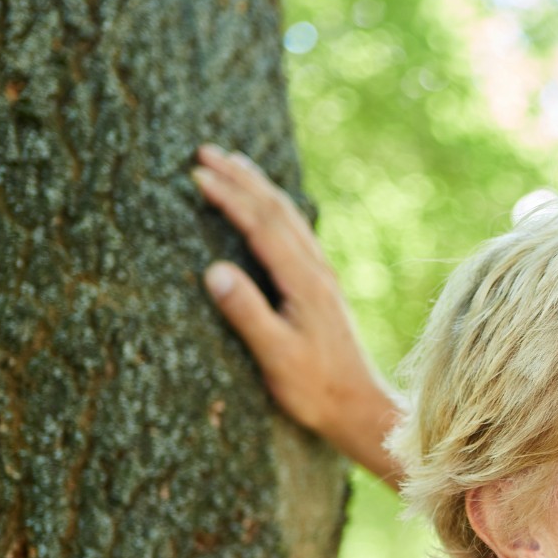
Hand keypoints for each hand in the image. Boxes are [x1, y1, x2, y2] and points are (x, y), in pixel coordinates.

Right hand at [192, 144, 403, 488]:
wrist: (360, 407)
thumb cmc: (316, 389)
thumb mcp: (276, 357)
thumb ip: (248, 314)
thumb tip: (213, 270)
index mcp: (304, 282)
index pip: (262, 226)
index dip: (230, 197)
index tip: (197, 173)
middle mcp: (317, 271)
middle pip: (278, 211)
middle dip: (242, 178)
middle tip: (205, 151)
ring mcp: (322, 277)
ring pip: (289, 218)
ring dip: (259, 188)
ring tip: (232, 164)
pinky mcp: (322, 288)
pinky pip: (296, 234)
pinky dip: (274, 210)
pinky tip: (267, 209)